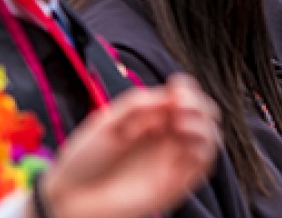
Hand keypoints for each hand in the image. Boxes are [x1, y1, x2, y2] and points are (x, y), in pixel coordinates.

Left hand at [39, 75, 221, 217]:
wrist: (71, 197)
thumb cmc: (83, 160)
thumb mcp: (106, 121)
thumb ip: (139, 104)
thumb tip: (173, 95)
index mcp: (149, 121)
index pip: (183, 99)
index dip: (187, 89)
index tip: (175, 85)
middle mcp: (165, 140)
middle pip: (203, 115)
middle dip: (198, 103)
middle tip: (179, 102)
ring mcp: (172, 161)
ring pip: (210, 137)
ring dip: (203, 123)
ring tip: (178, 121)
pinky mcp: (176, 184)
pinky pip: (204, 162)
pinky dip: (203, 144)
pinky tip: (181, 134)